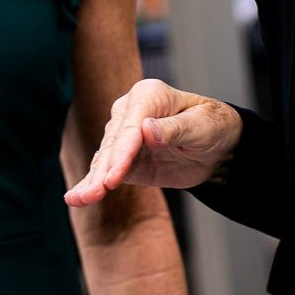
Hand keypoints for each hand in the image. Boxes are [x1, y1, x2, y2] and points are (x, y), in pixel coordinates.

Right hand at [64, 79, 241, 206]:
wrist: (218, 145)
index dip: (122, 153)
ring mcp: (123, 136)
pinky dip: (91, 184)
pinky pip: (105, 171)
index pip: (130, 127)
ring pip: (105, 159)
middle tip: (94, 193)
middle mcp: (130, 112)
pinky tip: (76, 198)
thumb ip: (173, 129)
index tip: (113, 177)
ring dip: (93, 181)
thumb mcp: (201, 126)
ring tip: (80, 199)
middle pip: (113, 143)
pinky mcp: (124, 158)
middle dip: (103, 170)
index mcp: (148, 95)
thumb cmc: (212, 126)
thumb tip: (146, 129)